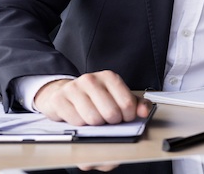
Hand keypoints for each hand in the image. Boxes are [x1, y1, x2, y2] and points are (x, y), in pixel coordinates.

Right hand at [34, 70, 151, 125]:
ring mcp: (74, 88)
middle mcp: (91, 79)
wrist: (63, 92)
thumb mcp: (117, 96)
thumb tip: (144, 111)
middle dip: (112, 122)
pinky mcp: (60, 100)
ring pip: (94, 119)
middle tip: (107, 119)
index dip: (128, 117)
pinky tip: (80, 118)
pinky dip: (80, 125)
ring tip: (94, 118)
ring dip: (96, 125)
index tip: (124, 117)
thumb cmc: (94, 97)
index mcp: (109, 77)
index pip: (127, 104)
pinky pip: (77, 122)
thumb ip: (136, 104)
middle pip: (111, 113)